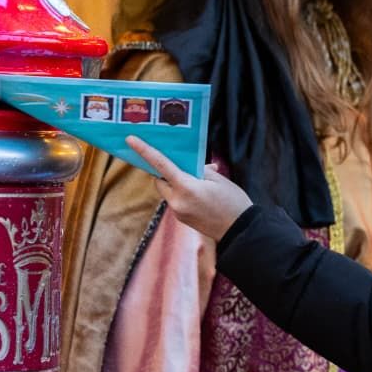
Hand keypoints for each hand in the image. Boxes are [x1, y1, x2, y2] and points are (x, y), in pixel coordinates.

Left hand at [127, 136, 252, 241]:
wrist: (241, 231)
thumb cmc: (233, 202)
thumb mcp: (218, 180)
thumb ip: (200, 170)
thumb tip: (192, 167)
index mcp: (186, 187)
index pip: (160, 165)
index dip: (144, 151)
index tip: (130, 140)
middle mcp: (177, 201)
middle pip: (159, 180)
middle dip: (165, 171)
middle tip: (181, 163)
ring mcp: (178, 212)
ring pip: (167, 191)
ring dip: (175, 183)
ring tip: (198, 180)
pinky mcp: (182, 219)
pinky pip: (175, 200)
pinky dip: (181, 193)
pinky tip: (199, 193)